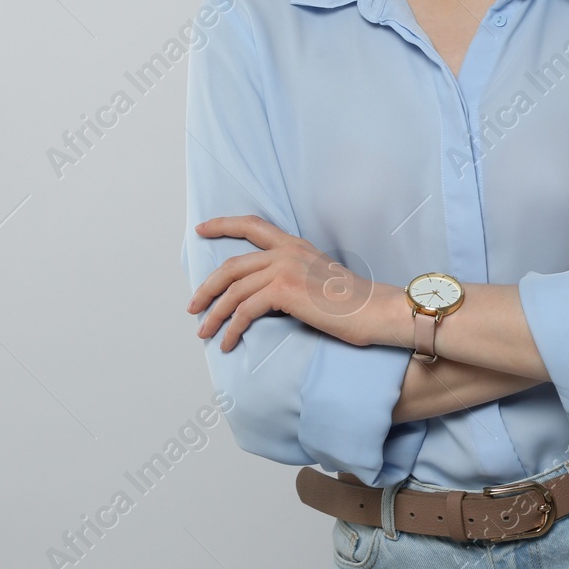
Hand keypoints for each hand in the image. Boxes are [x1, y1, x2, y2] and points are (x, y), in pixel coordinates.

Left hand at [188, 216, 375, 351]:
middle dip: (207, 287)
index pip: (253, 225)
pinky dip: (232, 329)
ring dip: (215, 314)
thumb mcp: (319, 278)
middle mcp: (287, 251)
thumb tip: (266, 296)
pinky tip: (229, 343)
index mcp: (295, 245)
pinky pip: (245, 311)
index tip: (202, 229)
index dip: (223, 225)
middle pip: (232, 266)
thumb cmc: (353, 303)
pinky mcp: (284, 290)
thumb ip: (293, 276)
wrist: (375, 310)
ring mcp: (284, 268)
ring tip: (205, 332)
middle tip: (193, 306)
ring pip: (234, 291)